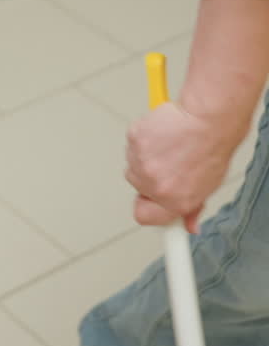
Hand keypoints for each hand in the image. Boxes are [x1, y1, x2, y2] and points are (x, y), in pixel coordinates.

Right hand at [125, 101, 245, 232]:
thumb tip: (189, 226)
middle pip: (138, 185)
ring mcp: (141, 162)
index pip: (143, 216)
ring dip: (147, 155)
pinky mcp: (134, 140)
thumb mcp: (208, 185)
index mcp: (174, 201)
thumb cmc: (212, 149)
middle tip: (170, 163)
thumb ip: (192, 207)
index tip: (150, 202)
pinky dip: (145, 138)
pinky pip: (133, 144)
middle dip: (149, 176)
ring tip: (169, 146)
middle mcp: (155, 185)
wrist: (208, 119)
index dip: (146, 207)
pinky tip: (164, 134)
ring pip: (134, 163)